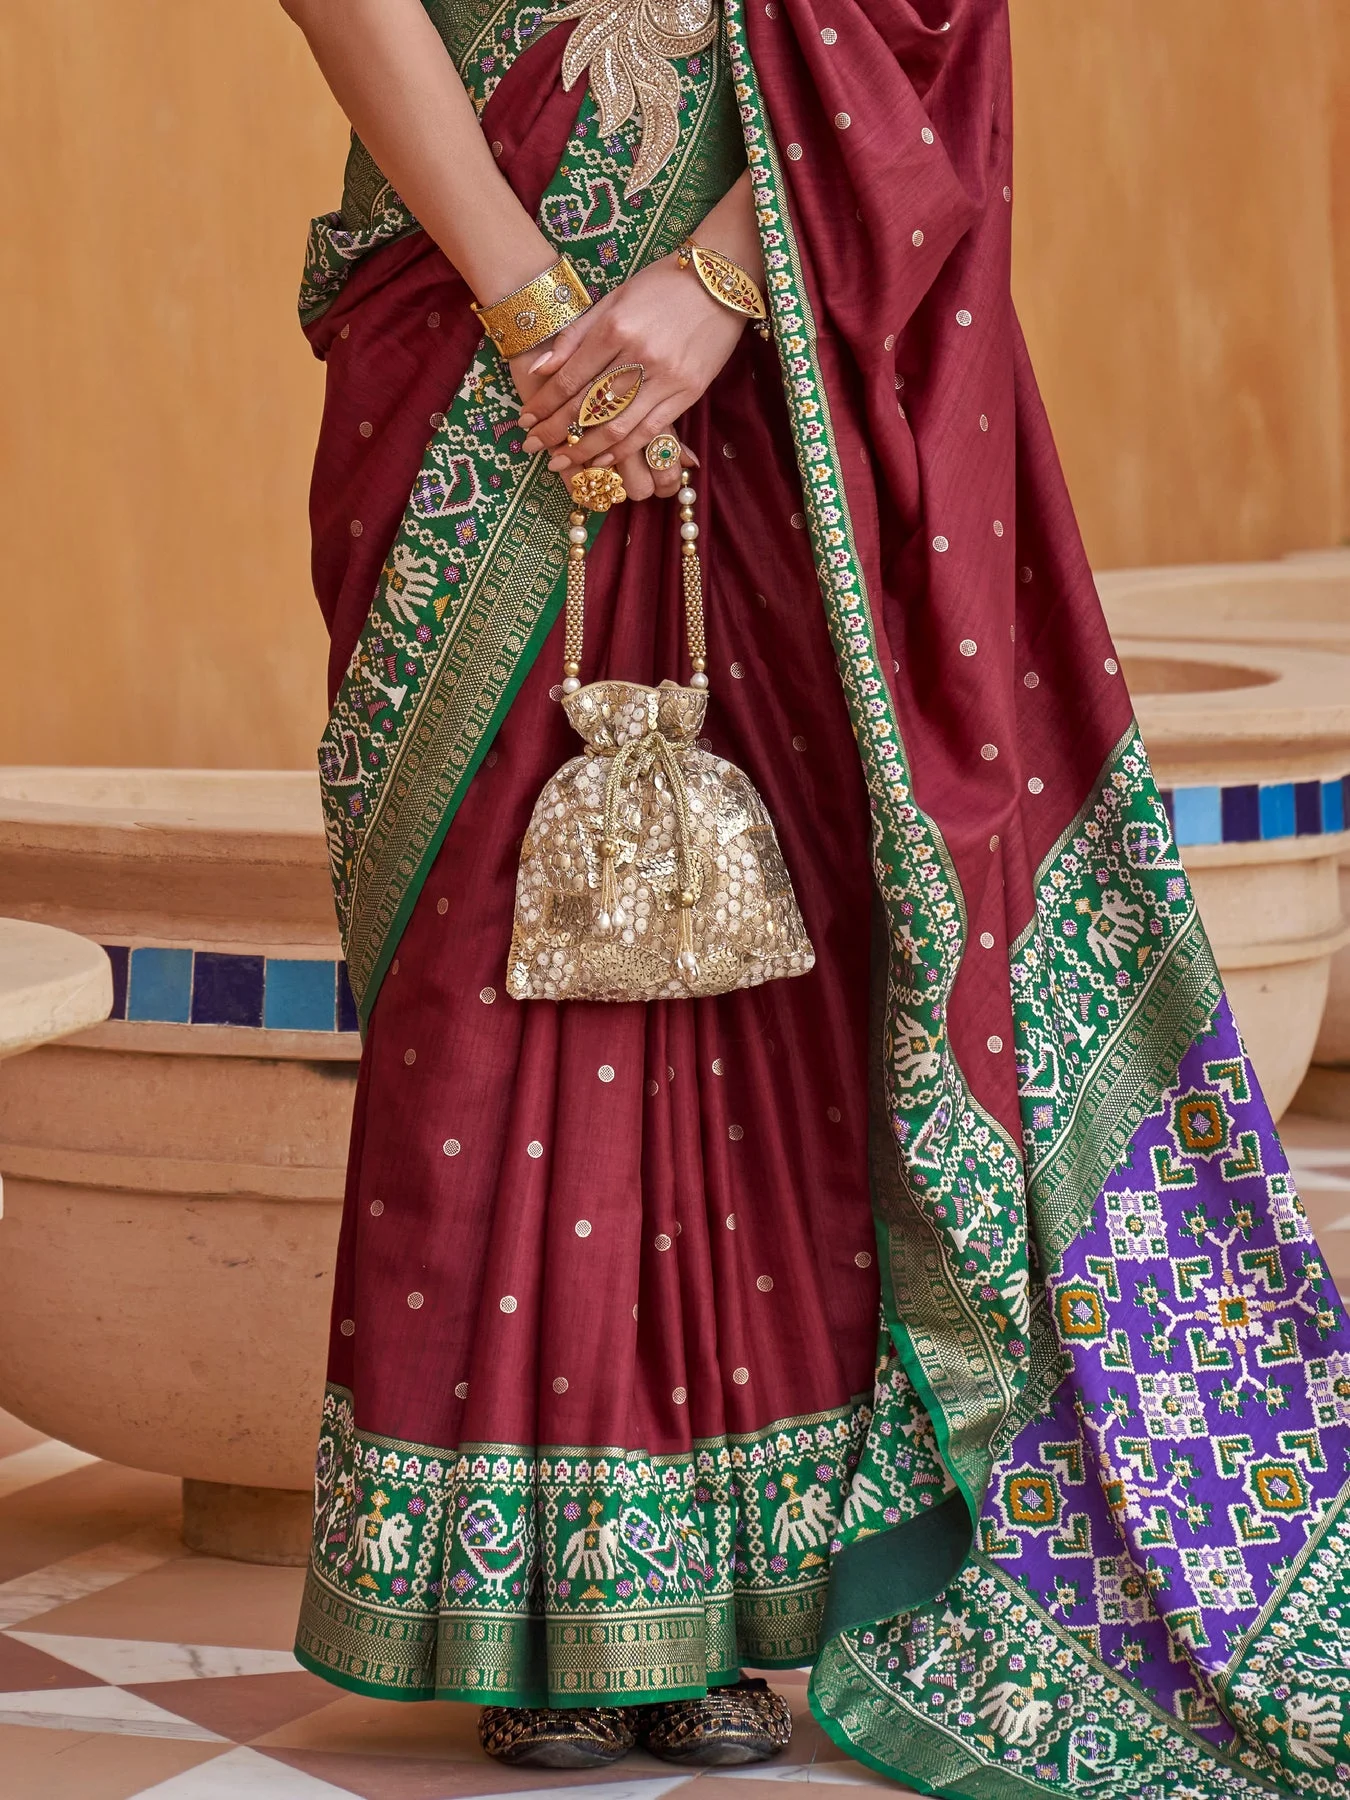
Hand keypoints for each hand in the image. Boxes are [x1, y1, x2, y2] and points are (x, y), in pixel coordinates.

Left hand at [512, 255, 741, 497]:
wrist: (720, 280)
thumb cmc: (661, 285)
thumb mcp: (613, 299)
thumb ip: (576, 336)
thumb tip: (540, 370)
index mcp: (615, 328)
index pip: (569, 379)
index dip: (543, 405)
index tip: (524, 422)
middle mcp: (638, 356)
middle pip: (586, 407)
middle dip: (554, 432)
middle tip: (533, 447)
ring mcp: (665, 378)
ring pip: (615, 427)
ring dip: (583, 450)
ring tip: (561, 462)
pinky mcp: (687, 392)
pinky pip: (648, 430)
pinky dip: (622, 449)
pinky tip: (602, 459)